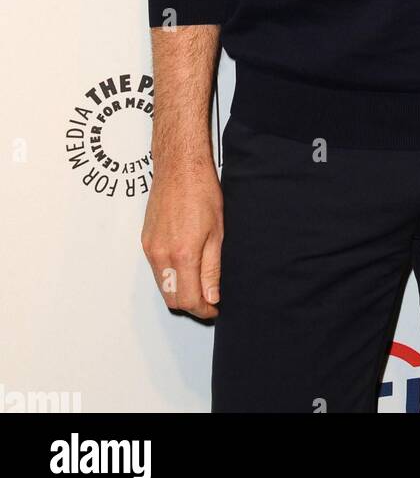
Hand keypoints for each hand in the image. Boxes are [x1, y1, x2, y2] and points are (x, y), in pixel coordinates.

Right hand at [141, 159, 223, 320]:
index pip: (188, 300)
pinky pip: (156, 270)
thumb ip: (212, 270)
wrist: (179, 168)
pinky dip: (170, 277)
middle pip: (171, 299)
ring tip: (200, 283)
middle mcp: (161, 255)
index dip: (203, 309)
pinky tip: (186, 267)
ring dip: (179, 292)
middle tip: (209, 299)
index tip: (214, 308)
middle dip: (190, 305)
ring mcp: (150, 249)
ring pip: (162, 286)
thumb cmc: (202, 192)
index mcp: (182, 254)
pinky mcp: (145, 241)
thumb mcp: (217, 233)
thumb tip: (211, 297)